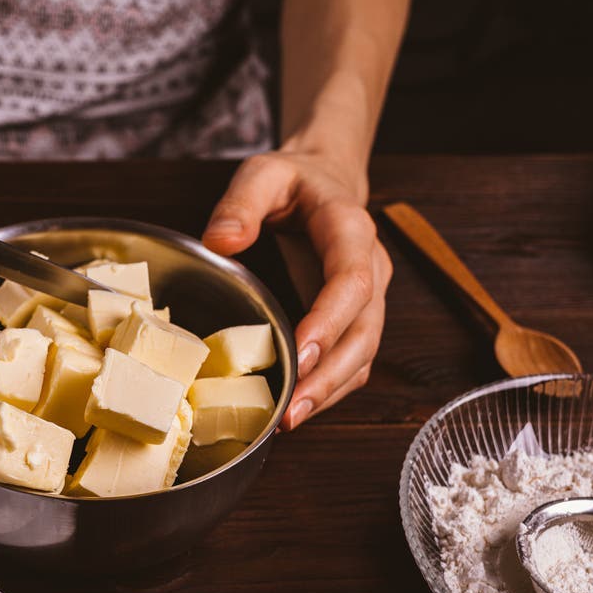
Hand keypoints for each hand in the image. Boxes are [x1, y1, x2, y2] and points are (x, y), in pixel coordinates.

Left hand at [202, 149, 390, 429]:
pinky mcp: (357, 318)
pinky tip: (297, 408)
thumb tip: (221, 241)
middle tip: (292, 409)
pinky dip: (330, 389)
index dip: (329, 321)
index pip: (351, 281)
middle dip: (329, 374)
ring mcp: (370, 297)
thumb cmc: (293, 182)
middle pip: (365, 331)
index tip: (300, 354)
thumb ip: (242, 203)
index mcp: (350, 229)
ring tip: (290, 419)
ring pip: (363, 354)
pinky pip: (353, 361)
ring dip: (330, 391)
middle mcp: (371, 267)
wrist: (325, 182)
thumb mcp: (263, 173)